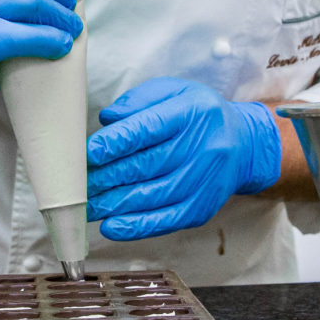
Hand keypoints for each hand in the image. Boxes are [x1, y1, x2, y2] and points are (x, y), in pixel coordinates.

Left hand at [86, 78, 280, 240]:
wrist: (243, 144)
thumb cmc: (197, 116)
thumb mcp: (173, 92)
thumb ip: (138, 102)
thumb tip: (107, 121)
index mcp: (191, 112)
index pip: (149, 128)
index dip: (117, 143)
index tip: (89, 153)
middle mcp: (203, 146)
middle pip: (147, 165)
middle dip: (106, 177)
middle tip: (77, 184)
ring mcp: (205, 180)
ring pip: (153, 196)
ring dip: (114, 204)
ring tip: (85, 206)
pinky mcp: (203, 208)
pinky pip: (166, 220)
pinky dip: (136, 226)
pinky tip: (111, 226)